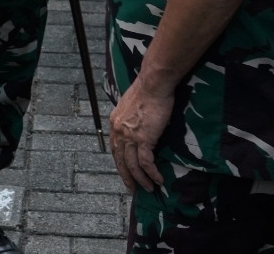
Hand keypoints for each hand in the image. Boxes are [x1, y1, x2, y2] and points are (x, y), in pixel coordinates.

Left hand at [109, 74, 173, 192]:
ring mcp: (130, 136)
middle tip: (132, 189)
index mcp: (115, 122)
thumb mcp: (130, 104)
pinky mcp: (143, 139)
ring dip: (140, 179)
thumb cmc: (146, 90)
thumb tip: (135, 124)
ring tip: (149, 189)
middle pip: (120, 160)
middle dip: (126, 177)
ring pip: (132, 165)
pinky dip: (152, 173)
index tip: (125, 171)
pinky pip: (146, 162)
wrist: (154, 84)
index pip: (114, 148)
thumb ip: (129, 117)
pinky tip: (158, 180)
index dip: (120, 162)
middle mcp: (118, 131)